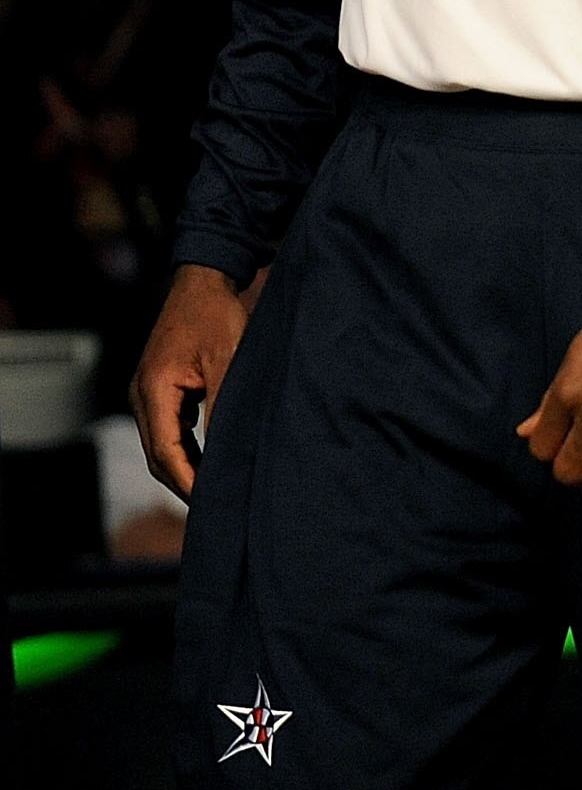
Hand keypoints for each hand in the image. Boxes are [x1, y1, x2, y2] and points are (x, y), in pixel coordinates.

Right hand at [132, 263, 250, 499]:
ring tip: (214, 492)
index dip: (187, 480)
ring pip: (164, 445)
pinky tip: (210, 463)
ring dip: (186, 469)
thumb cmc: (217, 315)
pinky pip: (170, 430)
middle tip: (215, 508)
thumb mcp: (229, 359)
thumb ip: (224, 404)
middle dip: (185, 482)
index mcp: (154, 391)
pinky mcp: (162, 390)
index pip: (166, 451)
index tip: (210, 502)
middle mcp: (143, 396)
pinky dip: (187, 450)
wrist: (203, 282)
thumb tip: (229, 449)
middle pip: (159, 455)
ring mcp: (149, 394)